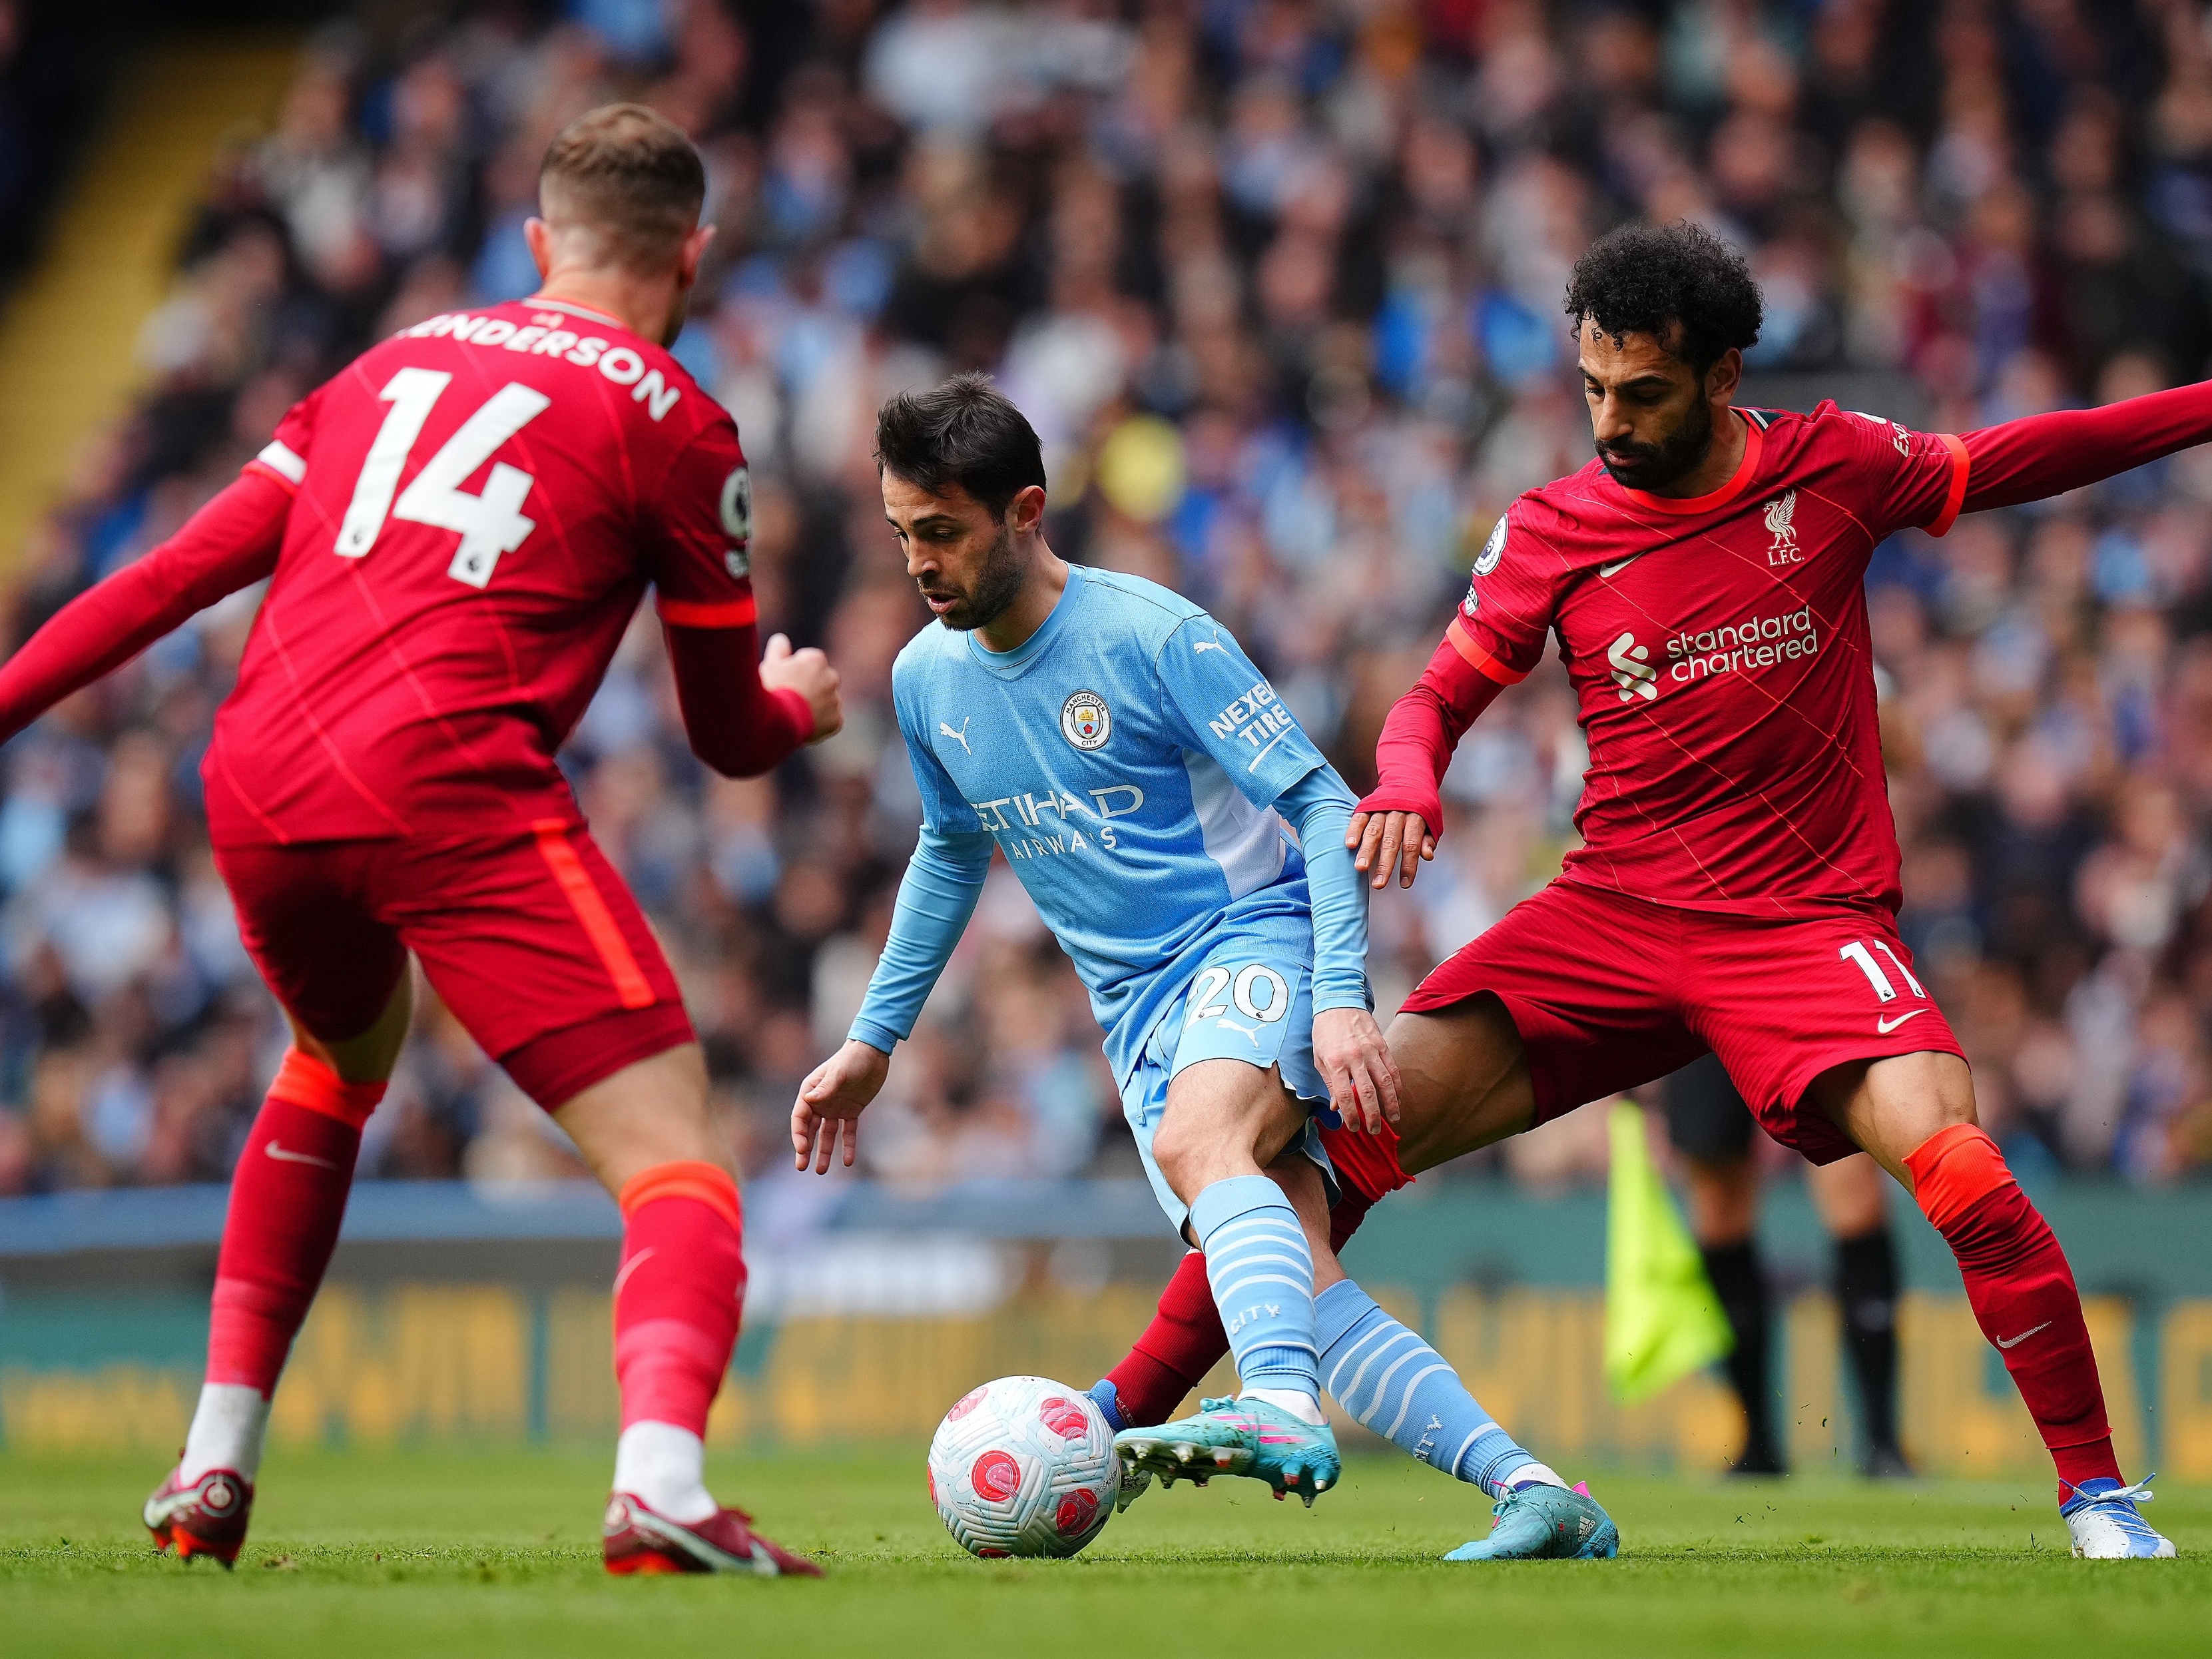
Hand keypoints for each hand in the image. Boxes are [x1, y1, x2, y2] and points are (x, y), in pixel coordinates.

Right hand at [759, 632, 842, 744]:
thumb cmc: (773, 689)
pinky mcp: (836, 720)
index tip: (783, 681)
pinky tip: (804, 725)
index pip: (807, 661)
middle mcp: (831, 677)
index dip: (792, 671)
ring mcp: (835, 700)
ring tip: (794, 714)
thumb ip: (778, 649)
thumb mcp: (770, 665)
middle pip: (819, 680)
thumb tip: (781, 639)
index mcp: (816, 660)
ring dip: (815, 705)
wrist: (782, 721)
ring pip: (825, 700)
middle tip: (789, 698)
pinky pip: (829, 719)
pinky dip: (820, 722)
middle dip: (808, 686)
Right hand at [791, 1039, 888, 1172]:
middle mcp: (820, 1102)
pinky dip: (847, 1146)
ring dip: (824, 1152)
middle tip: (801, 1167)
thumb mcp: (840, 1072)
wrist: (873, 1052)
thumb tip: (809, 1099)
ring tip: (821, 1171)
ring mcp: (835, 1108)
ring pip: (826, 1134)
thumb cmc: (852, 1058)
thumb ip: (826, 1087)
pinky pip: (848, 1132)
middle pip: (809, 1130)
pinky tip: (848, 1161)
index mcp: (811, 1092)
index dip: (799, 1135)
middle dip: (804, 1149)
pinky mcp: (852, 1111)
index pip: (799, 1118)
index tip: (802, 1150)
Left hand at [1312, 1006, 1399, 1133]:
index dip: (1350, 1115)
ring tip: (1393, 1118)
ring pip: (1384, 1082)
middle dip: (1372, 1115)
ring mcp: (1370, 1050)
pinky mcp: (1381, 1044)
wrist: (1338, 1002)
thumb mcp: (1319, 1057)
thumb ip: (1329, 1083)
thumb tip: (1336, 1107)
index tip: (1354, 1127)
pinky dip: (1396, 1085)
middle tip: (1375, 1130)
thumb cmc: (1325, 1031)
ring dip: (1390, 1103)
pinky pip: (1392, 1068)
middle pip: (1367, 1092)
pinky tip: (1398, 1097)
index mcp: (1335, 1062)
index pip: (1345, 1095)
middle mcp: (1354, 1057)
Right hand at [1347, 809, 1434, 889]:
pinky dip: (1354, 831)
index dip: (1408, 865)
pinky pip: (1359, 818)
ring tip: (1360, 868)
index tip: (1404, 884)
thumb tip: (1427, 856)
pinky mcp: (1367, 806)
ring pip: (1373, 831)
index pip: (1411, 844)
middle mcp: (1397, 813)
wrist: (1408, 780)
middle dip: (1385, 863)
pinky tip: (1349, 845)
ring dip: (1366, 850)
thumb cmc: (1420, 811)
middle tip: (1378, 884)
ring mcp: (1381, 809)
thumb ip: (1427, 840)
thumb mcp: (1430, 823)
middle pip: (1391, 841)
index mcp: (1416, 817)